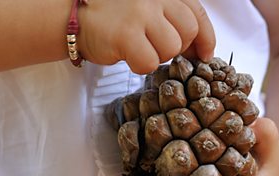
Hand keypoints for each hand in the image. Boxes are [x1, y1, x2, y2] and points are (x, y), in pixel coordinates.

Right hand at [77, 0, 214, 73]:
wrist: (73, 17)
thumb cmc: (113, 17)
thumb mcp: (148, 8)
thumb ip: (173, 19)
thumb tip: (201, 49)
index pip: (198, 13)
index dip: (206, 37)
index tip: (204, 54)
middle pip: (188, 31)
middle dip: (178, 47)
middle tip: (157, 48)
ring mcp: (140, 13)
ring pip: (171, 48)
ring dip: (157, 56)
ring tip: (138, 48)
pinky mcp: (126, 34)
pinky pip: (149, 62)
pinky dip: (139, 65)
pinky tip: (127, 55)